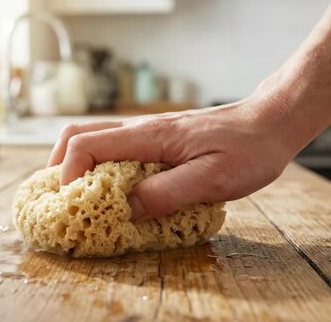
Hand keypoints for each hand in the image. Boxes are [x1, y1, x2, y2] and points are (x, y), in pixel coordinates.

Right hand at [47, 93, 300, 219]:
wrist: (271, 121)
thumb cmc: (248, 149)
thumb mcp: (212, 179)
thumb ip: (166, 193)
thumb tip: (124, 209)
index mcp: (149, 136)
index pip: (86, 144)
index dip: (68, 174)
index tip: (70, 203)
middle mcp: (141, 128)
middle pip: (79, 134)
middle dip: (59, 165)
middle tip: (60, 197)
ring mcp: (148, 130)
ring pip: (94, 137)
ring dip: (77, 163)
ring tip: (78, 195)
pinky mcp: (158, 137)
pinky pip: (115, 144)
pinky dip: (99, 162)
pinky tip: (112, 185)